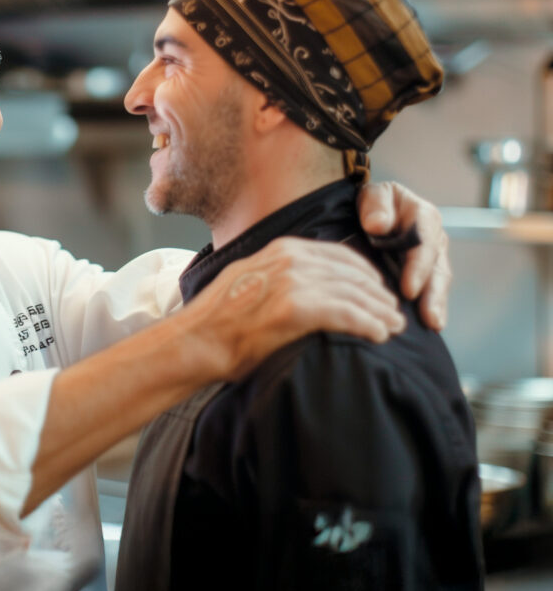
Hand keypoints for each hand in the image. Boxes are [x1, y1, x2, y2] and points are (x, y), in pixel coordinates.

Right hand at [179, 237, 405, 381]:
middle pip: (352, 273)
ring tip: (394, 327)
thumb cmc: (218, 322)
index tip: (379, 290)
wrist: (197, 340)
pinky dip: (368, 325)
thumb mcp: (250, 281)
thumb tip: (305, 287)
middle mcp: (290, 260)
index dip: (366, 273)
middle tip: (394, 312)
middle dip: (378, 294)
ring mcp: (293, 282)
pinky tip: (379, 335)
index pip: (339, 255)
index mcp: (281, 249)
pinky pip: (346, 314)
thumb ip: (280, 276)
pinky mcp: (295, 309)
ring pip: (354, 294)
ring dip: (380, 312)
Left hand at [357, 181, 449, 329]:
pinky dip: (431, 306)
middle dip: (433, 294)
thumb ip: (377, 206)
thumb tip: (377, 225)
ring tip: (434, 324)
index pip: (424, 244)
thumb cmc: (374, 202)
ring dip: (436, 304)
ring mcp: (431, 258)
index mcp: (424, 217)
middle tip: (430, 318)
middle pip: (437, 268)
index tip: (408, 289)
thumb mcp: (374, 195)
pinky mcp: (425, 273)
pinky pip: (430, 290)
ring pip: (437, 282)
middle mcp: (433, 239)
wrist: (373, 210)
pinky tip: (430, 325)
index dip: (418, 268)